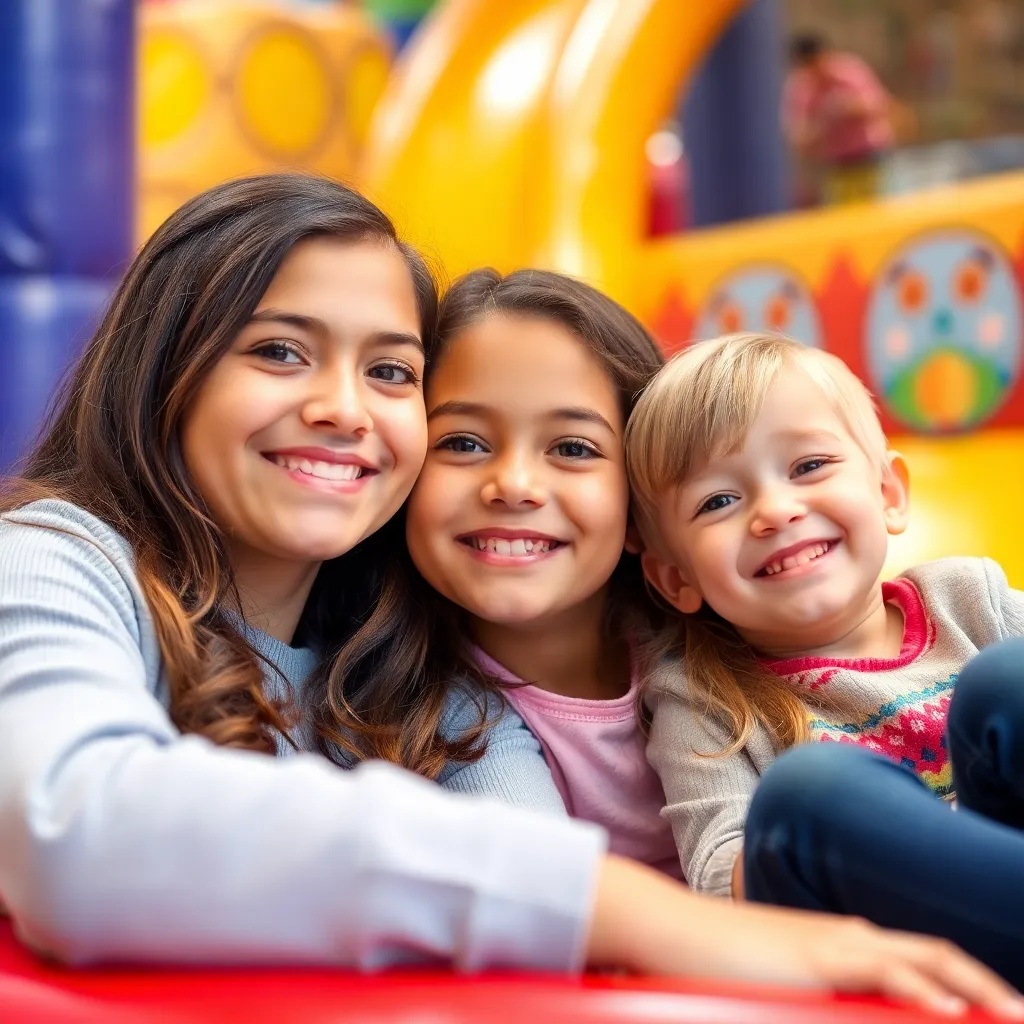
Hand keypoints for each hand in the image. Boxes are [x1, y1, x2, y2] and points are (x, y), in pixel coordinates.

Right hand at [586, 855, 1023, 1017]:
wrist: (673, 930)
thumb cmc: (719, 963)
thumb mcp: (782, 987)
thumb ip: (818, 998)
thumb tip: (840, 1011)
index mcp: (844, 945)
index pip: (922, 962)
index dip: (966, 985)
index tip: (998, 1014)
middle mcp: (850, 936)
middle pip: (938, 956)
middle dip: (988, 987)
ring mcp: (835, 942)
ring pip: (923, 961)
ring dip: (973, 989)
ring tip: (1014, 1016)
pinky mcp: (816, 955)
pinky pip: (883, 970)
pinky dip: (923, 991)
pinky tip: (950, 1013)